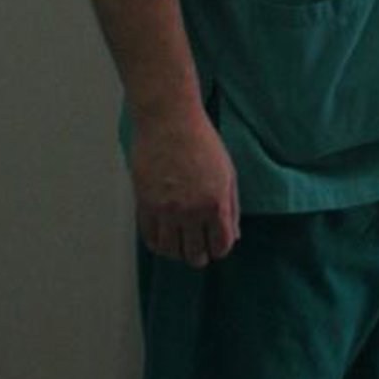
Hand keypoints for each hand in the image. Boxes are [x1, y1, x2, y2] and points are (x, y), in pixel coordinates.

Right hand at [131, 106, 240, 267]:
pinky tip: (164, 239)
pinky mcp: (145, 204)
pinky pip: (150, 237)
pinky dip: (158, 244)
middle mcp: (190, 210)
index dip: (220, 249)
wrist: (169, 121)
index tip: (217, 247)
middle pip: (195, 253)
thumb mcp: (227, 173)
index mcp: (215, 202)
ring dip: (178, 253)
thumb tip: (233, 235)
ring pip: (170, 250)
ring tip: (181, 247)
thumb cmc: (201, 142)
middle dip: (200, 256)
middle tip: (199, 253)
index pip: (221, 244)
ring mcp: (165, 209)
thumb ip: (231, 207)